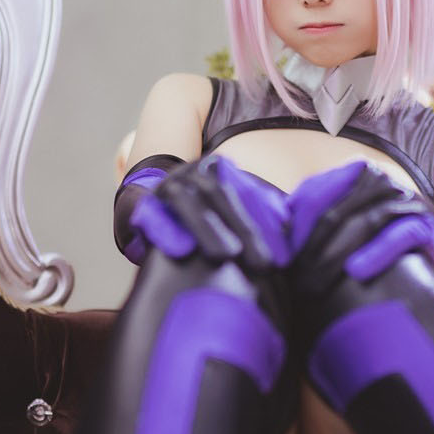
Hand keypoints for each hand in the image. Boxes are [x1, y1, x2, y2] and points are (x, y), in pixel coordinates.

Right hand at [133, 155, 291, 270]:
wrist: (152, 212)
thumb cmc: (205, 219)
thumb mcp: (232, 212)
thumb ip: (260, 214)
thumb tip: (290, 229)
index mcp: (218, 170)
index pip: (247, 194)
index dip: (265, 225)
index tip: (283, 257)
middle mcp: (192, 173)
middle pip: (220, 196)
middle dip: (243, 230)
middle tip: (263, 264)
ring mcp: (167, 186)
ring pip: (188, 204)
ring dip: (207, 230)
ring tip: (226, 256)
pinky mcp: (144, 206)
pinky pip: (154, 218)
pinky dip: (165, 233)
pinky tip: (181, 251)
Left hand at [288, 160, 433, 315]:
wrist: (431, 268)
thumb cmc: (376, 250)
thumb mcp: (343, 229)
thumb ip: (313, 220)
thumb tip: (270, 225)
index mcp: (360, 174)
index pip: (318, 190)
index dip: (296, 222)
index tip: (279, 255)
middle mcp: (386, 182)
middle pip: (340, 208)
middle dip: (313, 245)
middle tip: (296, 279)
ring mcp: (411, 202)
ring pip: (368, 221)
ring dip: (338, 253)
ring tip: (315, 282)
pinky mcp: (432, 227)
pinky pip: (402, 236)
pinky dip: (378, 253)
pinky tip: (356, 272)